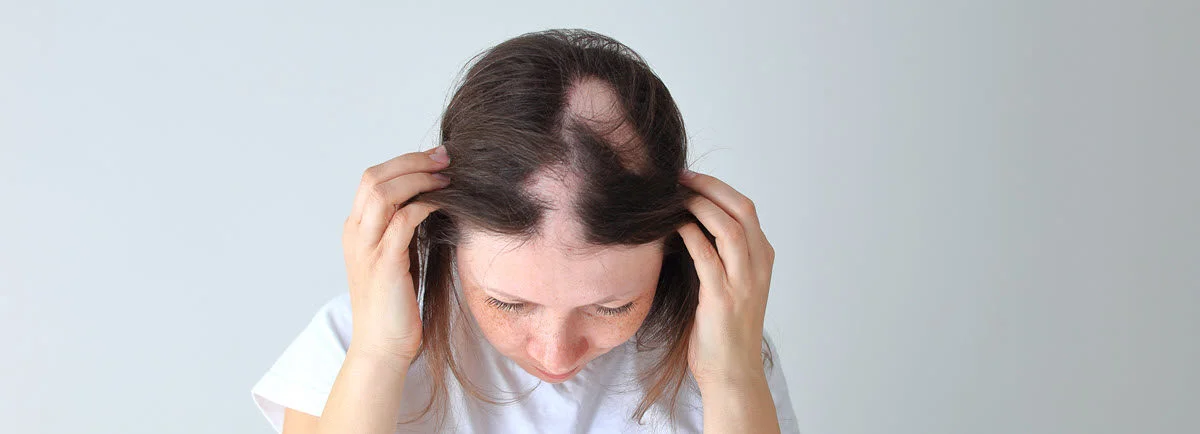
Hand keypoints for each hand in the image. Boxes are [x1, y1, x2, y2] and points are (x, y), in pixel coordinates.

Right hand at [341, 145, 450, 364]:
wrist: (382, 346)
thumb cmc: (396, 304)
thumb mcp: (397, 257)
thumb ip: (403, 228)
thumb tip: (430, 198)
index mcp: (355, 229)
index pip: (371, 178)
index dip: (404, 161)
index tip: (436, 157)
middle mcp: (355, 233)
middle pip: (374, 177)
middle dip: (412, 161)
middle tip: (445, 158)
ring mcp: (366, 248)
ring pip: (383, 192)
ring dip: (418, 178)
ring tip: (447, 177)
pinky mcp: (384, 263)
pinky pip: (403, 221)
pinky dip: (424, 205)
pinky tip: (444, 204)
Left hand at [677, 170, 775, 387]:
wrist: (732, 373)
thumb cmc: (724, 330)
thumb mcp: (732, 284)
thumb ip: (721, 255)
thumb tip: (688, 222)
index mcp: (763, 259)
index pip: (745, 208)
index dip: (717, 187)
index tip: (688, 178)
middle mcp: (759, 266)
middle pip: (741, 209)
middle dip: (709, 187)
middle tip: (679, 178)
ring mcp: (744, 282)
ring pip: (729, 228)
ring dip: (699, 206)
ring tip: (673, 197)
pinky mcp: (723, 298)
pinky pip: (707, 256)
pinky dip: (690, 235)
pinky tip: (673, 227)